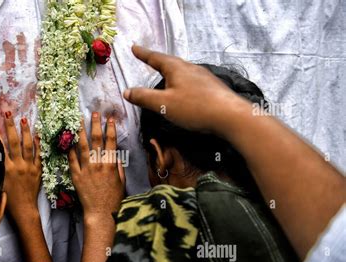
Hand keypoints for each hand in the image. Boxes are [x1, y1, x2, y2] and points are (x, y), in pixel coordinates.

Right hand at [0, 111, 41, 216]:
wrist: (24, 209)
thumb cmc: (8, 199)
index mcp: (5, 169)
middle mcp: (17, 166)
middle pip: (13, 142)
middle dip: (10, 125)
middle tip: (8, 112)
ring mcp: (29, 167)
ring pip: (27, 146)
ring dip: (25, 131)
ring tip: (23, 119)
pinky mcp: (38, 171)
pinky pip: (39, 155)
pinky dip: (39, 144)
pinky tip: (38, 134)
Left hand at [69, 112, 124, 217]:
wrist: (100, 212)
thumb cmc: (113, 198)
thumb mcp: (121, 181)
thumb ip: (118, 166)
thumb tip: (115, 154)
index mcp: (111, 165)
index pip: (111, 142)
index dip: (111, 129)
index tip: (110, 119)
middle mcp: (98, 165)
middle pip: (96, 140)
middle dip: (96, 125)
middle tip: (94, 113)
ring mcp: (86, 170)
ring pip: (82, 147)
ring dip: (80, 132)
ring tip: (78, 121)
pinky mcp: (76, 176)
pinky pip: (72, 160)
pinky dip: (70, 150)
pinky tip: (68, 141)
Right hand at [123, 45, 250, 135]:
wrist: (230, 116)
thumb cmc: (195, 108)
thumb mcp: (164, 104)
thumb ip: (144, 97)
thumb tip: (127, 91)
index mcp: (177, 69)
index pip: (156, 58)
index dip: (143, 54)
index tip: (134, 48)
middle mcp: (191, 69)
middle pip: (171, 63)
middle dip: (158, 62)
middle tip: (148, 60)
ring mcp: (204, 78)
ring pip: (183, 72)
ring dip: (171, 74)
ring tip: (165, 77)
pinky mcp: (212, 88)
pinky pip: (192, 82)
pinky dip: (182, 84)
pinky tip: (185, 93)